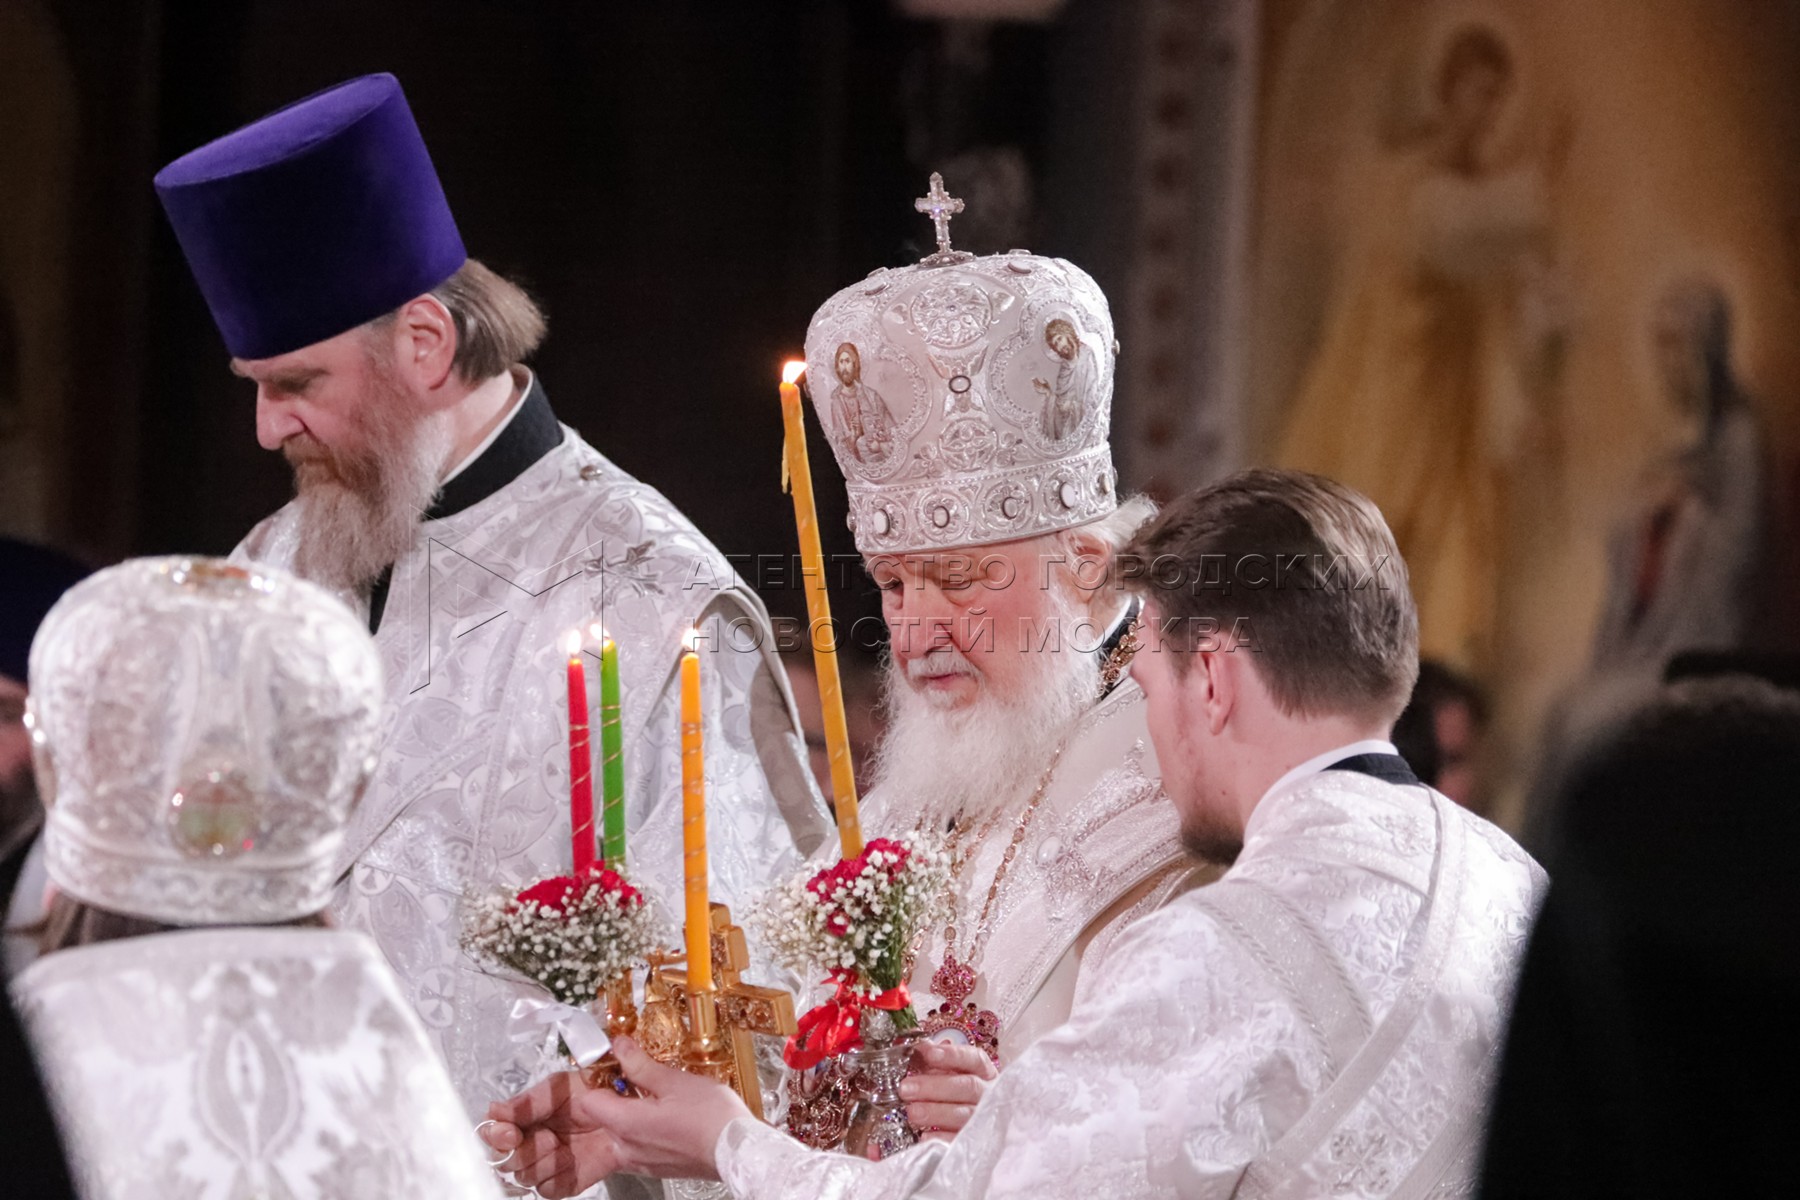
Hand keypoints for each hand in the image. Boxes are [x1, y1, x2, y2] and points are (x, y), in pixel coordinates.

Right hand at [482, 1069, 618, 1198]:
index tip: (511, 1133)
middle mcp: (530, 1141)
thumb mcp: (559, 1088)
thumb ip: (527, 1102)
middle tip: (550, 1137)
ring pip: (523, 1177)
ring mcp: (545, 1163)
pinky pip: (547, 1189)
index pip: (491, 1132)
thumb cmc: (594, 1091)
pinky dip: (558, 1178)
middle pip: (503, 1160)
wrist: (627, 1110)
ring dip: (543, 1163)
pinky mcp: (563, 1181)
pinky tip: (573, 1162)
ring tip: (565, 1148)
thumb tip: (494, 1112)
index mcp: (524, 1116)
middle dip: (525, 1151)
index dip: (496, 1136)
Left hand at [553, 1036, 751, 1184]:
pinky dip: (645, 1129)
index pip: (588, 1102)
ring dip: (631, 1113)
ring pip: (620, 1132)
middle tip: (638, 1076)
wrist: (738, 1151)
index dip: (597, 1080)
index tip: (612, 1066)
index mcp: (626, 1124)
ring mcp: (641, 1161)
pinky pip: (637, 1145)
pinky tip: (668, 1116)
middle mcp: (627, 1147)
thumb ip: (641, 1065)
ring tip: (656, 1096)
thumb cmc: (711, 1118)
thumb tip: (621, 1047)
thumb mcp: (675, 1081)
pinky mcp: (656, 1167)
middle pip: (603, 1117)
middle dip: (616, 1095)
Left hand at [898, 1039, 997, 1140]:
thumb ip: (935, 1062)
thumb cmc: (957, 1093)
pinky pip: (961, 1140)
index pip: (973, 1059)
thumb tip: (917, 1048)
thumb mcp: (950, 1074)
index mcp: (983, 1072)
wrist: (980, 1125)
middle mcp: (988, 1094)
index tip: (929, 1054)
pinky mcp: (977, 1143)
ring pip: (964, 1114)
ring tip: (912, 1113)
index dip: (953, 1055)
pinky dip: (942, 1137)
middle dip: (935, 1086)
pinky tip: (924, 1136)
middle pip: (967, 1086)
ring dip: (936, 1112)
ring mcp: (985, 1119)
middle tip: (906, 1088)